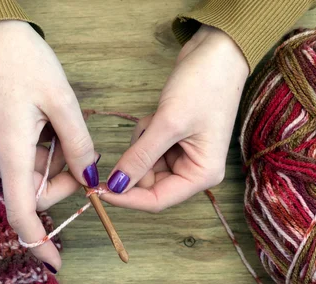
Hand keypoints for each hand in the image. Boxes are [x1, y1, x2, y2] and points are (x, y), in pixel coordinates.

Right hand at [0, 20, 98, 270]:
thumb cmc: (24, 62)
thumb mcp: (62, 101)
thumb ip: (79, 145)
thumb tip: (90, 179)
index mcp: (10, 152)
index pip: (21, 212)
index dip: (38, 241)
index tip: (56, 263)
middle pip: (37, 193)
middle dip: (66, 181)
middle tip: (82, 151)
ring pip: (34, 176)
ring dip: (57, 162)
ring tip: (60, 124)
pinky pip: (26, 161)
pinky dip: (45, 153)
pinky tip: (47, 124)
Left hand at [101, 25, 248, 211]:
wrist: (217, 51)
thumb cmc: (204, 86)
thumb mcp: (168, 124)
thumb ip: (141, 157)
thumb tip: (117, 185)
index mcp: (202, 175)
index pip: (157, 200)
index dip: (126, 198)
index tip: (98, 190)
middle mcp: (194, 170)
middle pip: (149, 183)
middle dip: (136, 161)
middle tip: (139, 134)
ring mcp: (184, 155)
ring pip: (144, 164)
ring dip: (140, 143)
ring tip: (155, 118)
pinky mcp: (174, 140)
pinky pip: (147, 148)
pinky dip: (144, 133)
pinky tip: (156, 114)